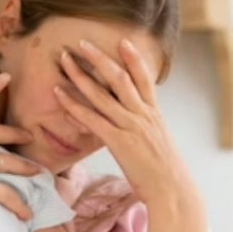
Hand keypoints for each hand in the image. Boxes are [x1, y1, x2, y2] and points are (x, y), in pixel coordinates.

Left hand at [53, 38, 198, 205]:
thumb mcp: (159, 142)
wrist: (172, 190)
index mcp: (154, 114)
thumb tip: (137, 121)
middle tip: (82, 43)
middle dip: (99, 58)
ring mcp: (130, 127)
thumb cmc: (165, 171)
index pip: (144, 78)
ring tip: (65, 59)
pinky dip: (74, 104)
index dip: (133, 58)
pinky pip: (92, 118)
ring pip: (102, 94)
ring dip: (81, 74)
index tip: (122, 41)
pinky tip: (60, 94)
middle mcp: (143, 115)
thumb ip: (147, 127)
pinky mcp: (119, 142)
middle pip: (119, 78)